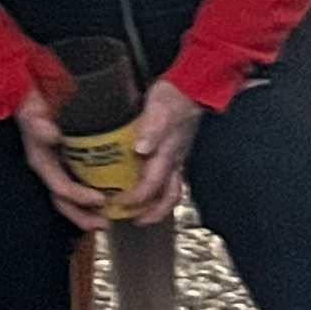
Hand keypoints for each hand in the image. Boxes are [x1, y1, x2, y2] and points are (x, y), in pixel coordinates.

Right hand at [11, 89, 106, 232]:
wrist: (41, 97)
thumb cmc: (37, 107)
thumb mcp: (34, 113)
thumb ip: (38, 125)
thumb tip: (51, 134)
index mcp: (44, 164)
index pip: (61, 189)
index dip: (79, 197)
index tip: (99, 199)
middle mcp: (53, 171)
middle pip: (67, 203)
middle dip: (85, 216)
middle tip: (105, 224)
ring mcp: (63, 170)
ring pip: (76, 199)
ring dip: (92, 212)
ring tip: (111, 219)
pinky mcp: (75, 166)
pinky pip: (86, 186)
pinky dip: (98, 197)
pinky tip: (115, 199)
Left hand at [124, 79, 200, 220]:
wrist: (192, 89)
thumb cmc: (174, 98)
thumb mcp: (159, 111)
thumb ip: (151, 130)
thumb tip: (141, 149)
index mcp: (168, 155)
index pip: (151, 186)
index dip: (135, 199)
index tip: (118, 203)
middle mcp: (174, 161)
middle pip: (169, 197)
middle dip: (153, 213)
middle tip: (136, 220)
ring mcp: (178, 159)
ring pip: (172, 191)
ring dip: (159, 206)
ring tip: (143, 212)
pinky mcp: (177, 153)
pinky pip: (171, 179)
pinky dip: (160, 190)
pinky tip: (148, 186)